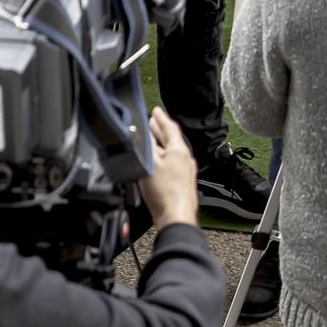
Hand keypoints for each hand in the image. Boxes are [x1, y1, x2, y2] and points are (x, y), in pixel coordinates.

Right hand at [139, 106, 198, 228]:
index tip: (156, 110)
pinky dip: (162, 156)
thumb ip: (145, 147)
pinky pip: (171, 163)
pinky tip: (155, 162)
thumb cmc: (164, 193)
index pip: (170, 128)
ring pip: (171, 151)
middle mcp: (185, 159)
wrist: (175, 216)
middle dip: (161, 129)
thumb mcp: (149, 165)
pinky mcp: (181, 183)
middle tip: (153, 121)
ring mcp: (185, 171)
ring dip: (160, 143)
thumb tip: (140, 133)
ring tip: (152, 138)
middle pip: (172, 139)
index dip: (161, 118)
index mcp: (179, 150)